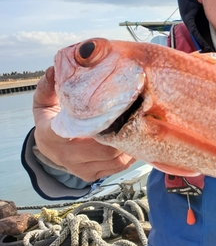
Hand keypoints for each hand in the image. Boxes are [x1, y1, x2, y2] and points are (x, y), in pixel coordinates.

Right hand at [32, 67, 135, 181]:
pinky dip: (130, 153)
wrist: (47, 149)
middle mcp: (67, 156)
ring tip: (141, 124)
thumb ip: (47, 88)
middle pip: (106, 148)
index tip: (118, 109)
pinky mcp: (92, 175)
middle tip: (140, 113)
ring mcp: (80, 169)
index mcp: (54, 135)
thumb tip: (53, 69)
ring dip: (131, 143)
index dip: (104, 123)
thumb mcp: (44, 103)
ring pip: (116, 159)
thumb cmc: (51, 122)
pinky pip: (118, 166)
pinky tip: (136, 137)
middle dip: (126, 132)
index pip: (80, 131)